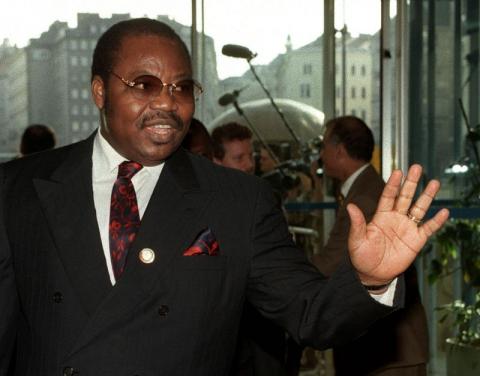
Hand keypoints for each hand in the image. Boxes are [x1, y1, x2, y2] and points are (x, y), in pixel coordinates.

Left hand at [346, 164, 448, 285]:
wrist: (372, 274)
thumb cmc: (361, 256)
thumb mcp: (356, 239)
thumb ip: (357, 223)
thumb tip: (350, 206)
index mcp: (380, 216)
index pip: (388, 196)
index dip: (393, 184)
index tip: (398, 172)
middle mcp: (395, 218)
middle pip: (405, 197)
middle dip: (411, 183)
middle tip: (417, 167)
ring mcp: (407, 228)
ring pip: (419, 208)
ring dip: (426, 196)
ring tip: (434, 182)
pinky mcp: (416, 240)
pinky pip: (428, 228)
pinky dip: (437, 221)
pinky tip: (444, 212)